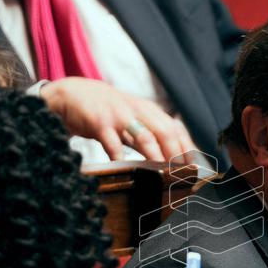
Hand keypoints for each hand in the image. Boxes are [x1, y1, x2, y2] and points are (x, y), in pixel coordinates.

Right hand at [40, 77, 197, 162]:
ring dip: (156, 156)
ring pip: (145, 136)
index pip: (176, 129)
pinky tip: (125, 169)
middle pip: (165, 132)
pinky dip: (120, 157)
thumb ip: (150, 136)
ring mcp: (120, 115)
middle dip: (176, 153)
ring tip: (163, 173)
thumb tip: (172, 159)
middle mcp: (138, 110)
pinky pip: (113, 142)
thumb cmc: (108, 112)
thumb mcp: (132, 120)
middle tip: (181, 174)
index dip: (186, 148)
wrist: (73, 94)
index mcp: (149, 110)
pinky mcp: (100, 122)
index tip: (193, 167)